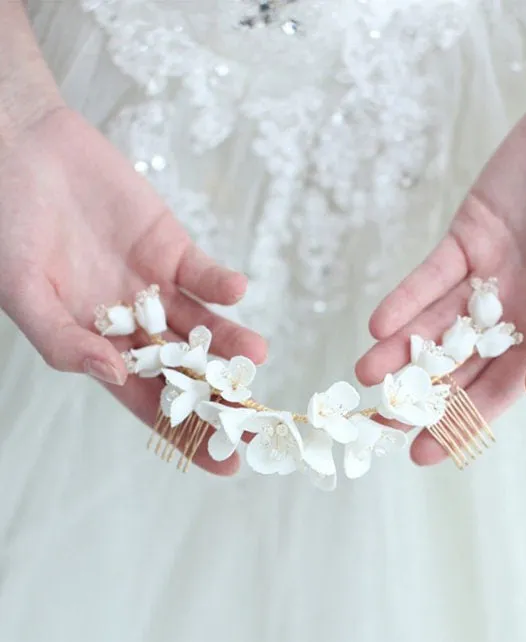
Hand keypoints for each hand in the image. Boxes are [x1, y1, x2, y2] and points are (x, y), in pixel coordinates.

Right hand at [0, 107, 266, 474]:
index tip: (223, 462)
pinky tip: (235, 291)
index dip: (184, 433)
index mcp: (97, 345)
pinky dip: (220, 284)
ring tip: (255, 355)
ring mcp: (156, 286)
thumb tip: (113, 375)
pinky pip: (204, 273)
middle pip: (186, 370)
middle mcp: (133, 323)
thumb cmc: (10, 229)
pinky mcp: (172, 247)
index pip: (147, 401)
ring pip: (204, 325)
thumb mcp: (24, 293)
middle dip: (221, 396)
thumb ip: (64, 340)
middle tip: (256, 422)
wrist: (25, 155)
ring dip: (230, 341)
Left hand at [356, 74, 525, 464]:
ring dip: (401, 351)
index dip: (465, 421)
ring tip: (367, 376)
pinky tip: (379, 325)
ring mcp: (488, 276)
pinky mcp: (466, 239)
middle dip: (422, 394)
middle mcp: (517, 310)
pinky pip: (430, 276)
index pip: (503, 387)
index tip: (426, 452)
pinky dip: (405, 300)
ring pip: (436, 324)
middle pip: (460, 363)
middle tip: (381, 423)